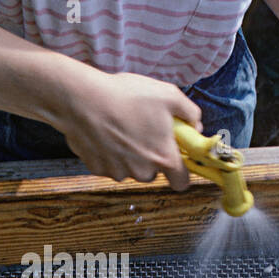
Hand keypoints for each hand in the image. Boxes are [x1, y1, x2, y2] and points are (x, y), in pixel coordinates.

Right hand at [59, 68, 202, 189]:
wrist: (83, 99)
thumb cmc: (126, 95)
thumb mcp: (168, 95)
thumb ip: (190, 113)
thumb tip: (195, 126)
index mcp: (163, 157)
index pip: (181, 182)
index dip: (182, 172)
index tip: (176, 159)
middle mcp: (142, 171)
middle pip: (153, 173)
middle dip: (151, 157)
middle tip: (144, 131)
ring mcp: (118, 172)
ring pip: (130, 169)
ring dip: (129, 155)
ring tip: (122, 127)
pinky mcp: (97, 168)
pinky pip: (109, 164)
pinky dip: (109, 153)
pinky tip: (105, 132)